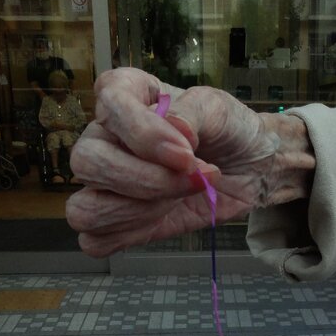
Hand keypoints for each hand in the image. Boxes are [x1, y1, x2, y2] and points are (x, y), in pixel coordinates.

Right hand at [66, 68, 305, 256]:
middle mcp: (103, 138)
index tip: (185, 153)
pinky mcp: (116, 221)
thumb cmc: (226, 128)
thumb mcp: (216, 107)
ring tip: (179, 197)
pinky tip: (161, 219)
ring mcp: (105, 182)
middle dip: (147, 181)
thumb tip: (171, 127)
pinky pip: (95, 240)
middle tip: (194, 178)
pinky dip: (130, 235)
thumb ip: (190, 113)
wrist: (250, 167)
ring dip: (140, 211)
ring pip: (86, 208)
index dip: (142, 134)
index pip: (107, 104)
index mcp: (121, 95)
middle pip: (87, 163)